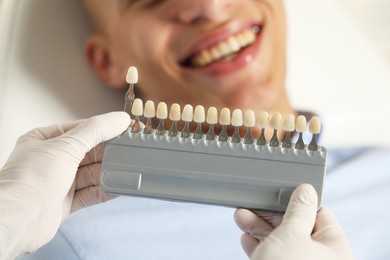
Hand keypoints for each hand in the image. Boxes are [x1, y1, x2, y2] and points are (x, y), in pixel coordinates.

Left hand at [0, 112, 129, 258]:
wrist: (18, 219)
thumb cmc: (31, 179)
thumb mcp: (67, 145)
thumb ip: (96, 131)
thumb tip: (119, 119)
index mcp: (44, 140)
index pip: (80, 129)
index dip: (103, 128)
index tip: (125, 127)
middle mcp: (51, 160)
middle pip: (88, 152)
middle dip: (108, 152)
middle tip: (131, 148)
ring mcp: (57, 182)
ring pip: (90, 174)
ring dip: (108, 172)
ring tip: (128, 168)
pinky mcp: (64, 203)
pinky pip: (90, 193)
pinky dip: (104, 189)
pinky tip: (118, 186)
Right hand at [234, 184, 353, 259]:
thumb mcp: (292, 235)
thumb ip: (298, 211)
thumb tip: (305, 191)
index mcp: (334, 249)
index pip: (320, 215)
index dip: (299, 201)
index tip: (280, 192)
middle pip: (296, 228)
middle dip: (271, 215)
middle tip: (253, 203)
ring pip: (281, 243)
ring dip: (259, 228)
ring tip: (241, 217)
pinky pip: (272, 257)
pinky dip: (258, 246)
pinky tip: (246, 238)